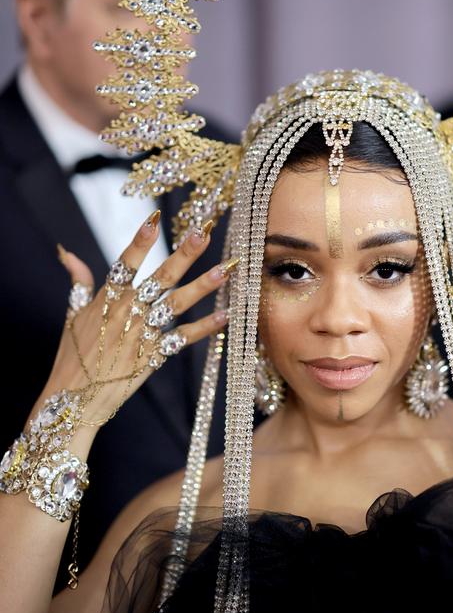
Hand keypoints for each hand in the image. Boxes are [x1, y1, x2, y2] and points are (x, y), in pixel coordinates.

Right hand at [35, 211, 232, 429]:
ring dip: (202, 286)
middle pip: (159, 277)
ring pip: (176, 304)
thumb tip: (65, 252)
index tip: (155, 214)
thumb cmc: (72, 356)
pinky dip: (205, 328)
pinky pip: (183, 339)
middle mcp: (126, 313)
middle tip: (204, 231)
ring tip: (226, 269)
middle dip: (183, 253)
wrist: (73, 398)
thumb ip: (77, 280)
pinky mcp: (153, 356)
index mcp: (106, 298)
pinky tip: (226, 315)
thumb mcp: (72, 313)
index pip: (125, 261)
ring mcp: (141, 334)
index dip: (140, 239)